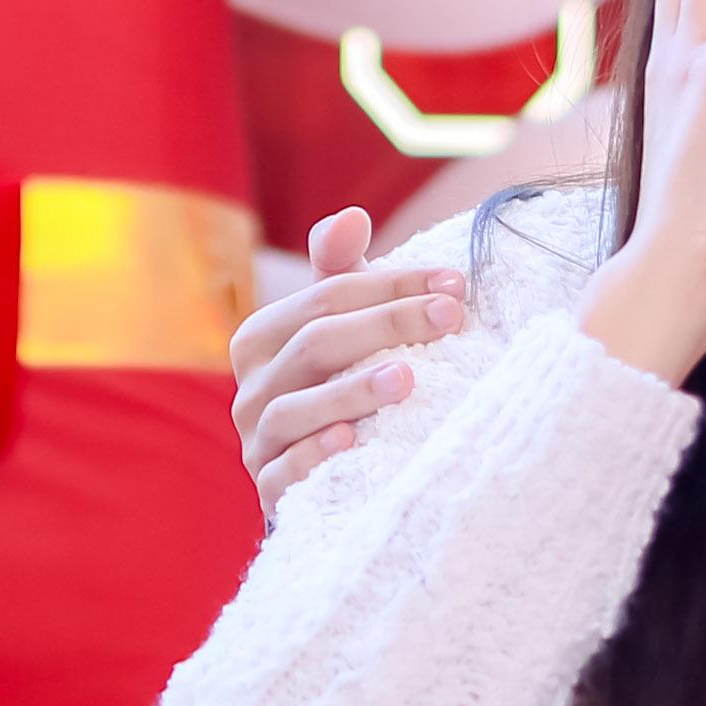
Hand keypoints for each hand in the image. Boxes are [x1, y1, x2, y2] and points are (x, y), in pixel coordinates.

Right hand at [230, 205, 469, 516]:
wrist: (318, 471)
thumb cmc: (334, 383)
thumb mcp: (336, 324)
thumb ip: (339, 269)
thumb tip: (353, 215)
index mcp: (261, 337)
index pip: (326, 297)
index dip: (391, 285)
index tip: (454, 286)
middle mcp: (250, 388)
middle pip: (315, 345)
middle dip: (387, 325)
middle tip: (450, 318)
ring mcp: (257, 441)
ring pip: (295, 410)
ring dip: (352, 392)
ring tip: (407, 379)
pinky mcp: (269, 491)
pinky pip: (285, 472)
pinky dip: (315, 454)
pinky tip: (353, 440)